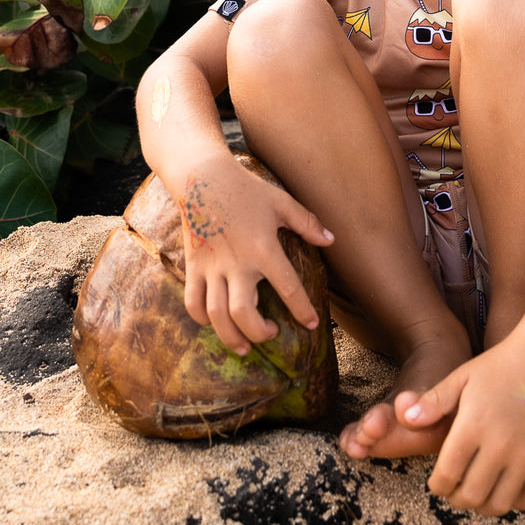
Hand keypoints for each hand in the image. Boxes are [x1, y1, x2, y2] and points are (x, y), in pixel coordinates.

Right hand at [162, 157, 332, 353]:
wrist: (201, 177)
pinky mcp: (193, 267)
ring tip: (244, 347)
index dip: (302, 310)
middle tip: (271, 333)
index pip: (288, 287)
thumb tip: (331, 240)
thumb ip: (307, 223)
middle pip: (243, 314)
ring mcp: (211, 267)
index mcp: (263, 248)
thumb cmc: (246, 189)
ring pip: (217, 315)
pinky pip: (193, 303)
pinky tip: (215, 323)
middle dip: (259, 333)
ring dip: (230, 337)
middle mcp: (236, 263)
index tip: (311, 324)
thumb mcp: (281, 202)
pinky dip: (202, 319)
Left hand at [399, 334, 524, 515]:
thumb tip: (407, 420)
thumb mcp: (460, 378)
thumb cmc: (498, 367)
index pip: (446, 476)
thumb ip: (432, 402)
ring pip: (499, 505)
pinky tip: (508, 489)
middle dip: (457, 499)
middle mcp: (499, 445)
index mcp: (472, 426)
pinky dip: (516, 503)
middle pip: (470, 496)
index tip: (438, 483)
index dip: (438, 486)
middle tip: (456, 491)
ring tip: (479, 493)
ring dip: (484, 506)